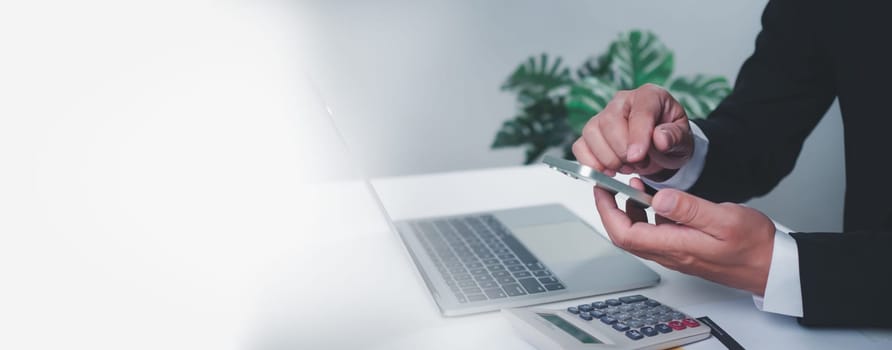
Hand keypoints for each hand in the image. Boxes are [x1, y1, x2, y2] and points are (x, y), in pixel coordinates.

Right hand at [572, 84, 692, 179]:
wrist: (661, 150)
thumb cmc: (671, 140)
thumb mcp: (684, 140)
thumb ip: (674, 137)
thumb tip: (659, 138)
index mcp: (649, 96)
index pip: (640, 111)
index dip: (637, 135)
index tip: (638, 156)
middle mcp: (622, 102)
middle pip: (609, 122)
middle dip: (622, 150)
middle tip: (639, 163)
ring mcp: (603, 116)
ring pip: (591, 134)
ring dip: (608, 158)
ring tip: (627, 166)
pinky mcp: (591, 134)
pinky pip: (580, 146)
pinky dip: (591, 163)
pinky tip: (609, 169)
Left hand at [594, 178, 775, 295]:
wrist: (772, 266)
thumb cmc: (753, 246)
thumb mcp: (724, 220)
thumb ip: (689, 209)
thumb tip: (658, 199)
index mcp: (676, 246)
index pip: (625, 233)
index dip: (607, 211)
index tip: (603, 189)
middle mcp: (671, 253)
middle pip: (625, 236)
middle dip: (611, 209)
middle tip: (608, 186)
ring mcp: (676, 253)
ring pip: (638, 235)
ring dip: (628, 211)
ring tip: (633, 187)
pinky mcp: (683, 249)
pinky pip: (654, 234)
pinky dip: (646, 215)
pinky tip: (656, 199)